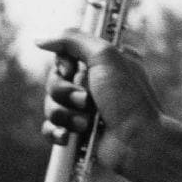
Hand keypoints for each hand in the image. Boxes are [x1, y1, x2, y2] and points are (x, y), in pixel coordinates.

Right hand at [37, 29, 162, 174]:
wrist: (139, 141)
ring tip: (86, 123)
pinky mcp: (79, 132)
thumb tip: (42, 41)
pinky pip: (51, 128)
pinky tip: (68, 136)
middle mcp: (94, 85)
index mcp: (103, 64)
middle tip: (87, 100)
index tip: (72, 70)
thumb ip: (73, 40)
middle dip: (64, 92)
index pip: (64, 56)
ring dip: (66, 114)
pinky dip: (57, 132)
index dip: (63, 64)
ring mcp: (86, 110)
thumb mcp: (105, 56)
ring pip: (51, 105)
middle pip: (54, 81)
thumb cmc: (128, 99)